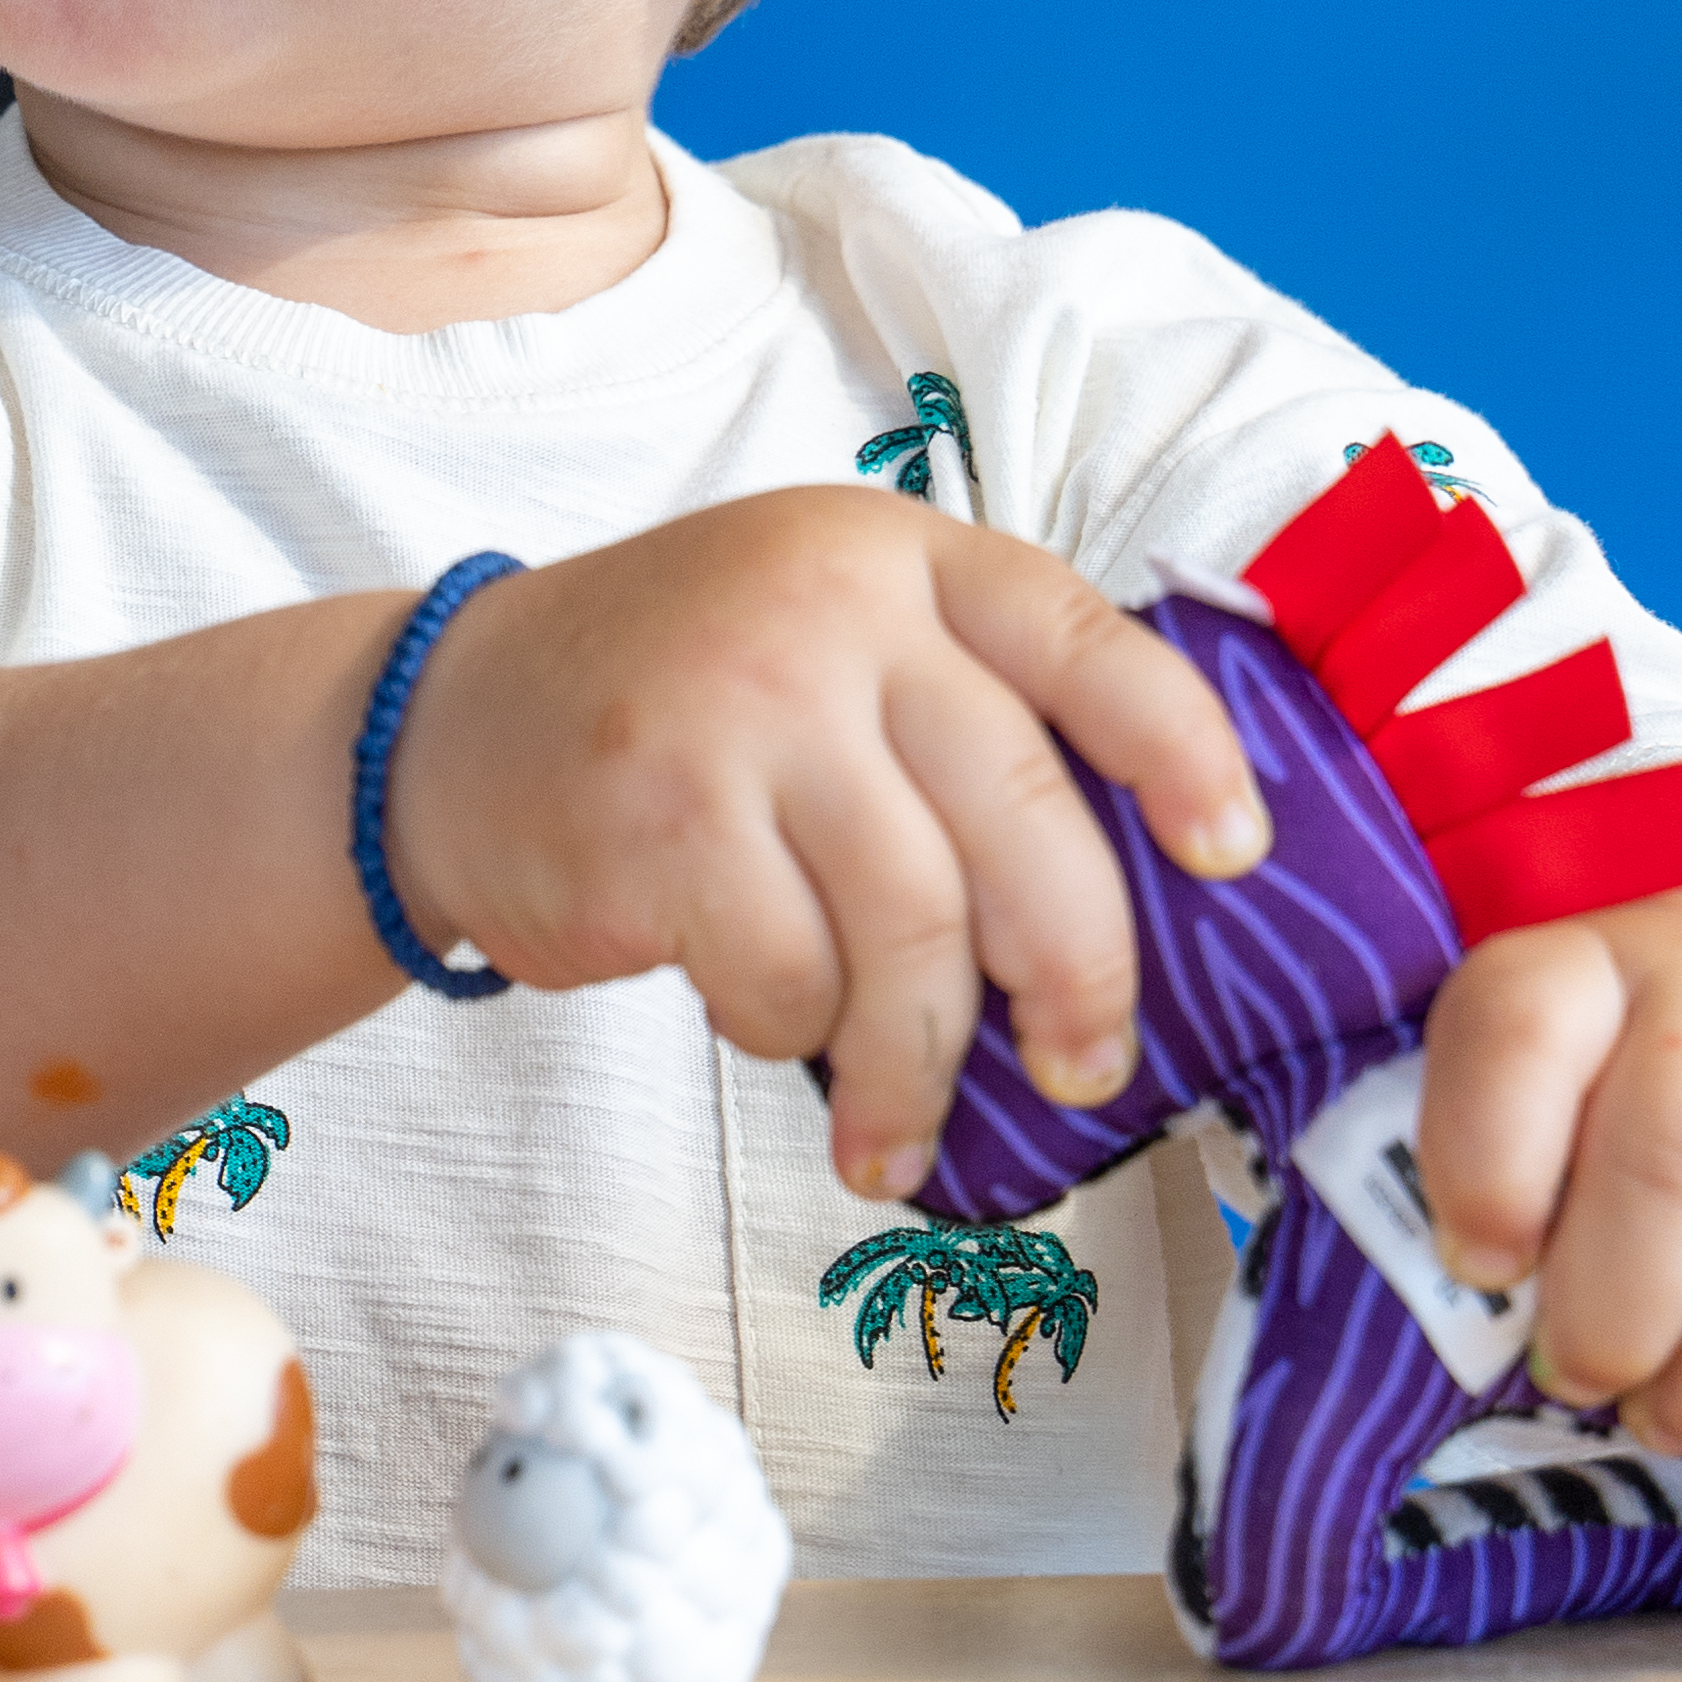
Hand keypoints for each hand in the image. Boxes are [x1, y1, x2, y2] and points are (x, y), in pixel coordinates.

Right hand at [381, 490, 1272, 1201]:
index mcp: (900, 559)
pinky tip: (769, 1026)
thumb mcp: (830, 636)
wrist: (448, 725)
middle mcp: (830, 613)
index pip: (1086, 643)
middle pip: (1021, 820)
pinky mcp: (661, 819)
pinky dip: (794, 1035)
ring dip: (922, 1059)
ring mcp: (741, 709)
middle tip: (1086, 1068)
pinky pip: (788, 979)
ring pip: (912, 931)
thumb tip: (1140, 897)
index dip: (1182, 754)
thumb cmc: (685, 706)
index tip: (1234, 855)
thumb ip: (964, 709)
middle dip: (1077, 975)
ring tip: (903, 1123)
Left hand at [1414, 873, 1681, 1504]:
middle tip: (1587, 1385)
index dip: (1484, 1167)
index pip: (1522, 1029)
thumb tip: (1475, 1308)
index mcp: (1593, 958)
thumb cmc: (1643, 1099)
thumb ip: (1500, 1177)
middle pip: (1671, 1162)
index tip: (1479, 1267)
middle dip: (1617, 1323)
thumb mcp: (1549, 1094)